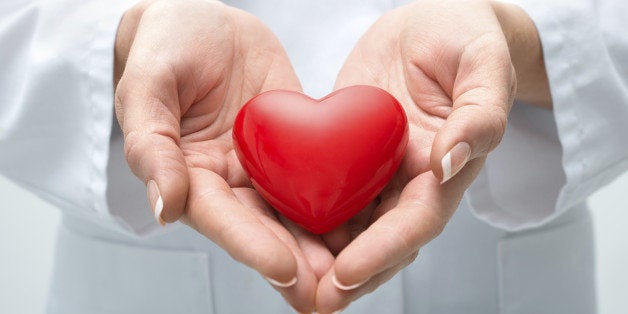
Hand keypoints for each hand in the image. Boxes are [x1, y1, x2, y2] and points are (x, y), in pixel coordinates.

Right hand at [113, 1, 331, 310]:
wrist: (201, 19)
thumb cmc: (164, 45)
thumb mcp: (147, 85)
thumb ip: (152, 145)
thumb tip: (164, 207)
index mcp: (188, 174)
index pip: (221, 218)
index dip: (251, 245)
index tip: (284, 269)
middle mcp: (227, 180)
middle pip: (263, 229)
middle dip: (297, 263)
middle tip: (330, 294)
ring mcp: (262, 165)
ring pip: (294, 212)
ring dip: (323, 246)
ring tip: (356, 273)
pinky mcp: (292, 143)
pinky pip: (317, 173)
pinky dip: (339, 200)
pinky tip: (368, 221)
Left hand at [312, 0, 549, 311]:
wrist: (434, 25)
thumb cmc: (467, 41)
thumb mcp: (483, 66)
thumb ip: (479, 115)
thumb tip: (451, 160)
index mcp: (445, 169)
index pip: (416, 221)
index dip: (383, 250)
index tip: (347, 273)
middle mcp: (409, 179)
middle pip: (379, 239)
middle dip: (348, 275)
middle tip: (312, 301)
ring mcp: (375, 169)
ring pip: (349, 223)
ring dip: (321, 257)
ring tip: (286, 283)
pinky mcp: (346, 151)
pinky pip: (324, 186)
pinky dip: (303, 213)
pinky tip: (273, 229)